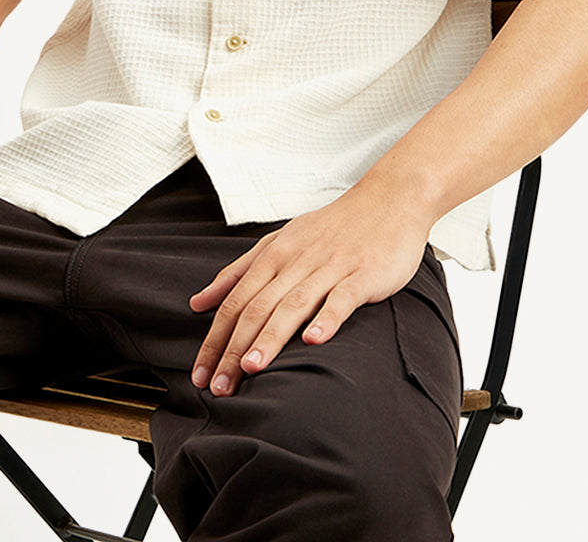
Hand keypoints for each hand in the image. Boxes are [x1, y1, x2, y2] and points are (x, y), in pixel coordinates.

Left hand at [188, 178, 431, 396]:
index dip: (215, 339)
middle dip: (234, 349)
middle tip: (218, 387)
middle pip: (257, 307)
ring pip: (293, 304)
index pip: (235, 301)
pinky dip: (327, 318)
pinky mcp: (363, 274)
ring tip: (251, 368)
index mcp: (274, 255)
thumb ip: (239, 272)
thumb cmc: (331, 228)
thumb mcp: (279, 242)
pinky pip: (342, 298)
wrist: (388, 200)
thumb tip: (198, 302)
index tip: (199, 374)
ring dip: (270, 336)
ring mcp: (330, 267)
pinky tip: (313, 340)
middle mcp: (296, 261)